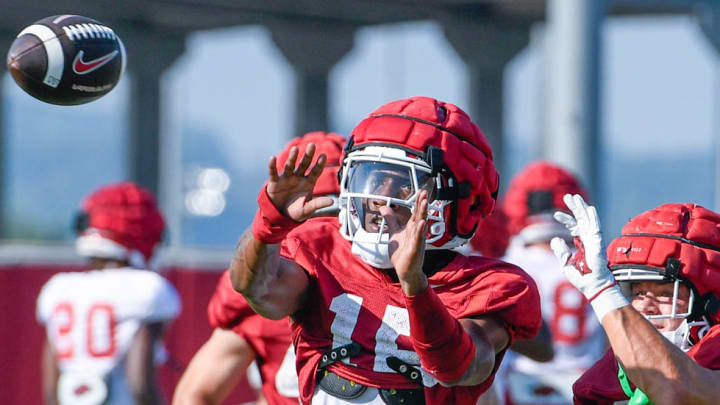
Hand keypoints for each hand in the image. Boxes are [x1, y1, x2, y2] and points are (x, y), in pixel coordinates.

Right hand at [266, 143, 332, 221]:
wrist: (280, 216)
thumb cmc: (296, 211)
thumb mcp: (308, 209)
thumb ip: (318, 204)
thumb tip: (332, 202)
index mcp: (308, 183)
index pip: (315, 171)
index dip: (319, 164)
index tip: (323, 156)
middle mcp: (298, 177)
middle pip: (304, 164)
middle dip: (308, 155)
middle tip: (312, 145)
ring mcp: (287, 178)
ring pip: (290, 165)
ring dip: (292, 157)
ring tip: (295, 149)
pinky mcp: (275, 181)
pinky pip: (273, 172)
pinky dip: (272, 165)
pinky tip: (272, 158)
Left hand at [384, 190, 428, 295]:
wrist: (405, 270)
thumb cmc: (402, 252)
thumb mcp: (394, 233)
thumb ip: (390, 220)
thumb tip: (383, 208)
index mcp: (412, 228)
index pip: (416, 212)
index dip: (418, 202)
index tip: (421, 191)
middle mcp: (416, 233)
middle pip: (420, 216)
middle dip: (422, 204)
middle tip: (425, 192)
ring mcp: (417, 241)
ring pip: (420, 225)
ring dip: (423, 214)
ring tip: (425, 202)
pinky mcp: (414, 250)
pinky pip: (418, 239)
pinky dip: (420, 231)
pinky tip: (422, 223)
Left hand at [551, 194, 627, 318]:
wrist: (592, 287)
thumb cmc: (581, 278)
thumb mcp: (565, 263)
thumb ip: (561, 251)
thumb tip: (555, 239)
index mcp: (582, 243)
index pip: (574, 226)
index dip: (565, 219)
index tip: (555, 214)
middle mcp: (588, 239)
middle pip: (582, 219)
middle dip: (575, 207)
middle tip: (568, 196)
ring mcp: (594, 240)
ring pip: (588, 220)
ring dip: (582, 208)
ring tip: (575, 197)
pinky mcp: (598, 244)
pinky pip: (596, 228)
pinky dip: (593, 218)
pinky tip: (590, 208)